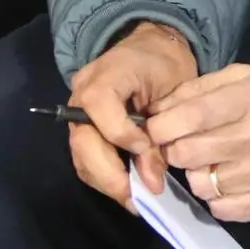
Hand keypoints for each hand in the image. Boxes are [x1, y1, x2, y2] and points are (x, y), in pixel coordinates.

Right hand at [67, 21, 199, 207]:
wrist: (153, 49)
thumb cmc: (166, 65)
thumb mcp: (172, 94)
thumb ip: (161, 133)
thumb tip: (152, 183)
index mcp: (104, 76)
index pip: (100, 109)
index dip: (123, 136)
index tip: (149, 149)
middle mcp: (81, 95)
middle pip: (83, 142)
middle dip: (110, 176)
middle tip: (137, 199)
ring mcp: (78, 114)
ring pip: (82, 157)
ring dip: (107, 182)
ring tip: (135, 199)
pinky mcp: (82, 129)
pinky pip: (86, 160)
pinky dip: (105, 177)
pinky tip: (128, 187)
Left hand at [146, 65, 249, 221]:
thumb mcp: (245, 78)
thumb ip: (198, 89)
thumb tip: (156, 110)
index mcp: (246, 99)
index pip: (188, 117)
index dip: (161, 127)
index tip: (157, 129)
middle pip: (186, 154)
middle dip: (175, 151)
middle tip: (184, 146)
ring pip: (200, 184)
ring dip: (198, 175)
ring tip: (213, 163)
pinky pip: (221, 209)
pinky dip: (217, 198)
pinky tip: (228, 182)